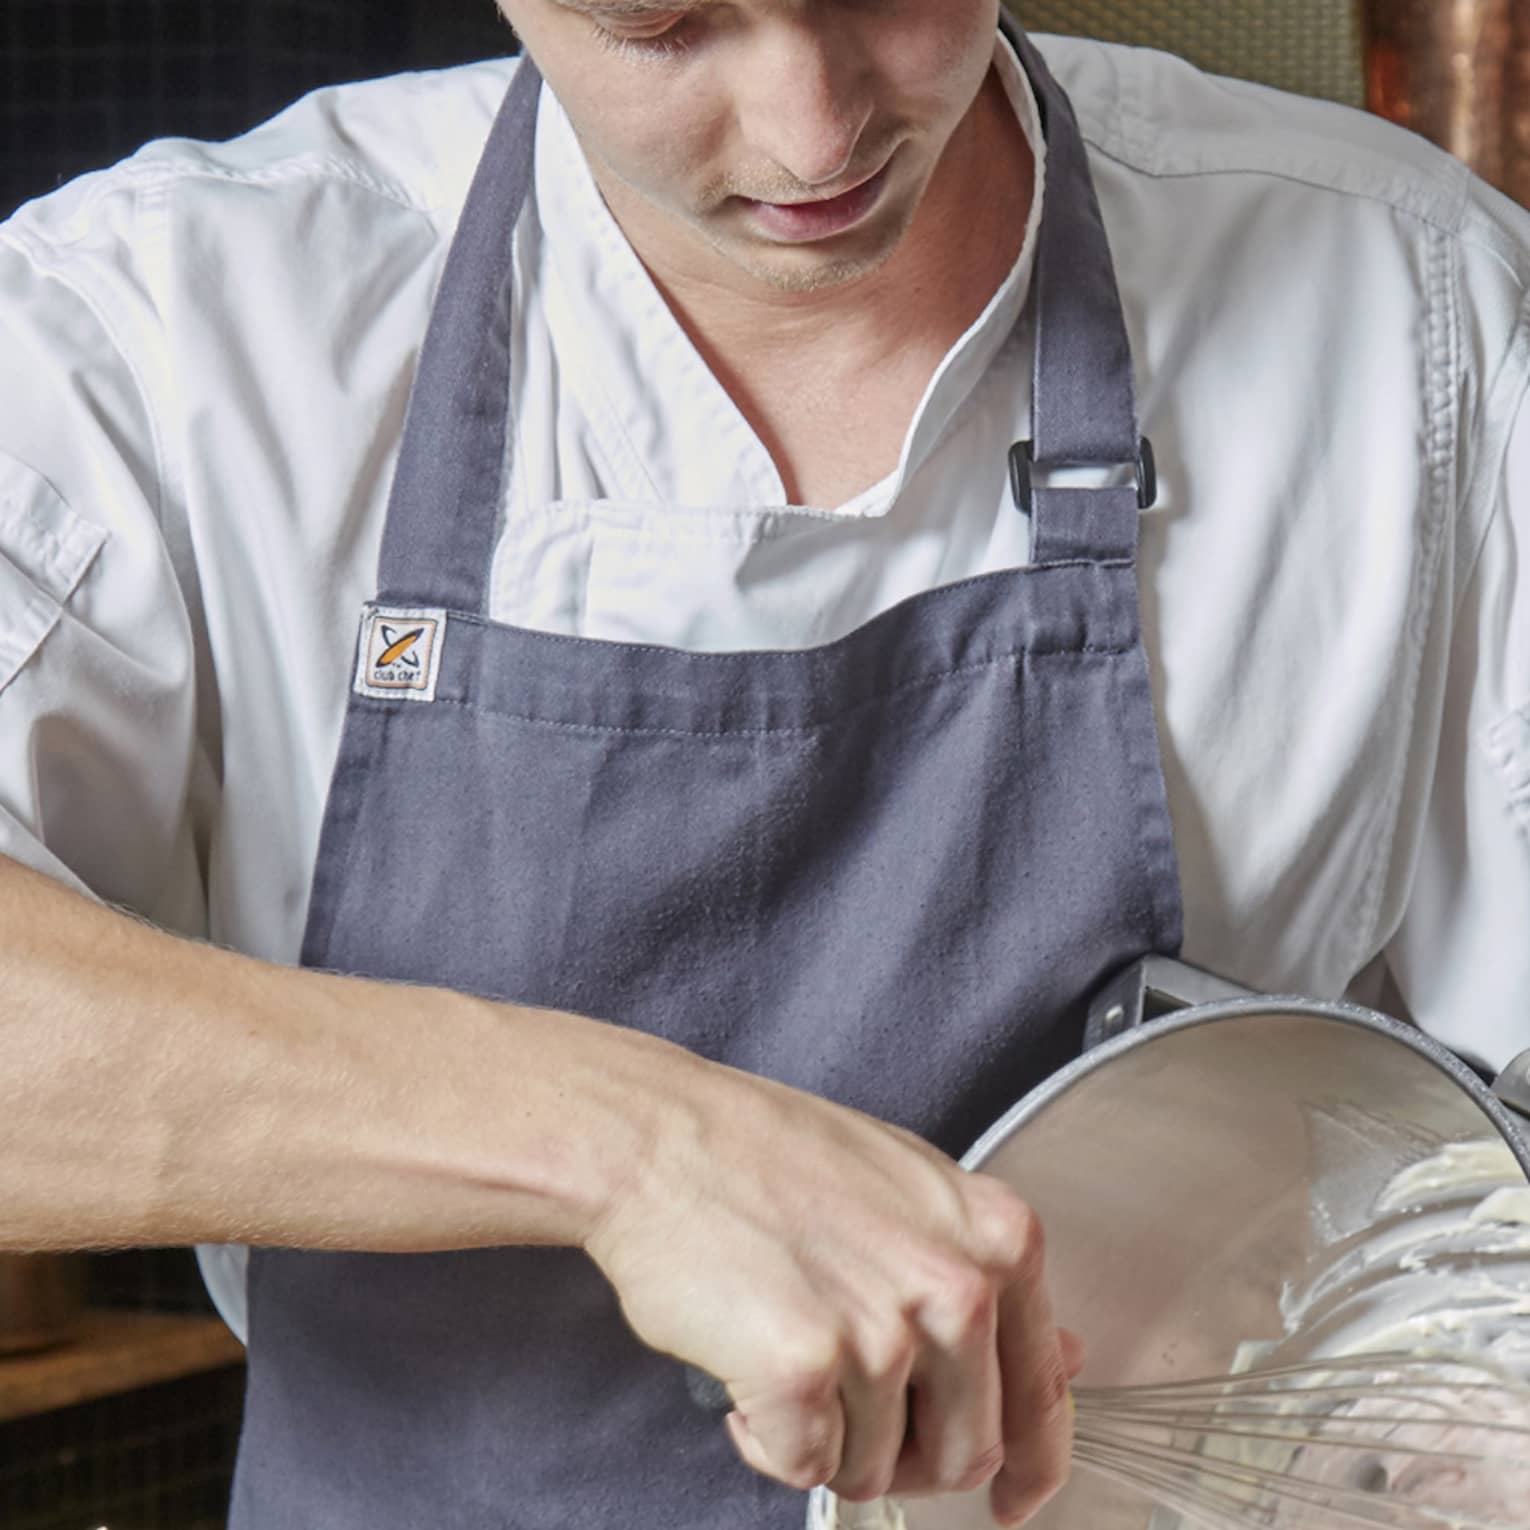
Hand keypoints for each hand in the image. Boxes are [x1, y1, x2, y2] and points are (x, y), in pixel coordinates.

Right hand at [583, 1058, 1076, 1523]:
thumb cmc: (771, 1155)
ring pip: (880, 1468)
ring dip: (828, 1439)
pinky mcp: (805, 1370)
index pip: (1044, 1394)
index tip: (1014, 1498)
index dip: (1033, 1464)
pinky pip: (806, 1468)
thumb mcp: (912, 1190)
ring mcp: (883, 1331)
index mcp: (997, 1238)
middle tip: (851, 1418)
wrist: (663, 1139)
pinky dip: (769, 1443)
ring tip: (784, 1359)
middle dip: (908, 1458)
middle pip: (967, 1452)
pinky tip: (746, 1378)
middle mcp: (957, 1286)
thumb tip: (1059, 1357)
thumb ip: (986, 1275)